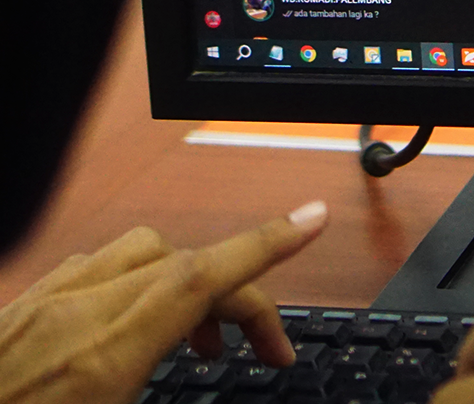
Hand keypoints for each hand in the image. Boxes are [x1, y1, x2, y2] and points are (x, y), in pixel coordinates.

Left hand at [0, 200, 327, 403]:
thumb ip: (154, 390)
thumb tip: (208, 363)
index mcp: (97, 357)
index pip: (200, 276)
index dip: (267, 244)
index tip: (313, 219)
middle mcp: (70, 316)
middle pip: (182, 263)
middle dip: (238, 290)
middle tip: (261, 349)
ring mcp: (38, 307)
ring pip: (139, 254)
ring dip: (186, 280)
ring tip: (198, 339)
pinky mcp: (16, 311)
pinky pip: (94, 269)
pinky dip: (135, 282)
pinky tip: (130, 326)